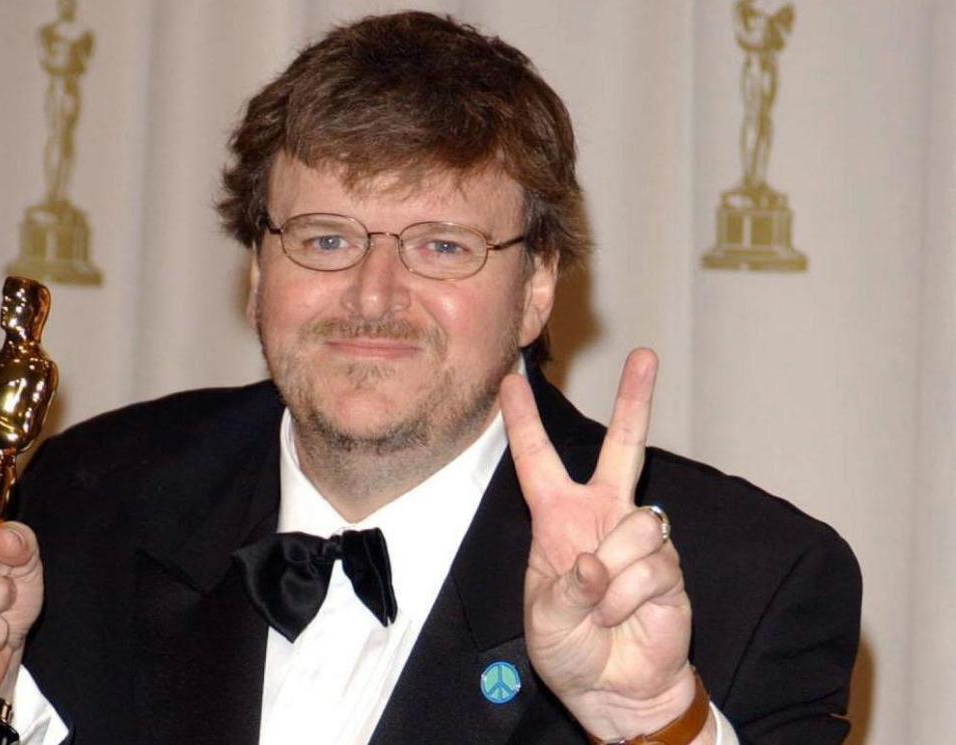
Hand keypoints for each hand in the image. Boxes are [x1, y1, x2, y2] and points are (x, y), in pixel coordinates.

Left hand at [501, 349, 707, 740]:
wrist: (613, 688)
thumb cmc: (569, 648)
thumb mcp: (545, 621)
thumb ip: (564, 590)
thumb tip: (594, 563)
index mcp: (559, 519)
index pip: (538, 461)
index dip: (523, 422)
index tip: (511, 381)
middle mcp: (602, 517)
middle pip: (623, 448)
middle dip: (635, 401)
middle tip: (645, 356)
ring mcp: (640, 538)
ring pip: (639, 524)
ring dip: (614, 578)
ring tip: (603, 609)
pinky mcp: (669, 567)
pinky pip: (653, 567)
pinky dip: (629, 600)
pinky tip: (624, 618)